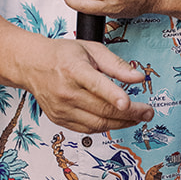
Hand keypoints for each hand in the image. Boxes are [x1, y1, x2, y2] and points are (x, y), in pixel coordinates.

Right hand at [22, 38, 153, 133]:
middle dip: (130, 114)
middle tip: (147, 112)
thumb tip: (138, 77)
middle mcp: (65, 91)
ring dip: (121, 123)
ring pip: (97, 124)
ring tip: (136, 118)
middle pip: (102, 109)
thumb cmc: (62, 55)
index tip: (128, 103)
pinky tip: (116, 120)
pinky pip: (87, 130)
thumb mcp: (91, 49)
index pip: (95, 84)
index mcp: (73, 69)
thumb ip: (116, 64)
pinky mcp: (59, 119)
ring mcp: (61, 108)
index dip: (113, 95)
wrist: (32, 65)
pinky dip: (105, 127)